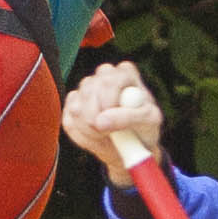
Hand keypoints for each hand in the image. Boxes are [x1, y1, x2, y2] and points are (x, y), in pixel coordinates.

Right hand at [61, 60, 167, 176]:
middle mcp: (104, 76)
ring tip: (106, 136)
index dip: (107, 102)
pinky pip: (68, 119)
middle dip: (95, 118)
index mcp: (125, 73)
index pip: (109, 80)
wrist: (132, 145)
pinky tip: (96, 137)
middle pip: (89, 90)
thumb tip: (101, 120)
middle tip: (105, 133)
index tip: (111, 122)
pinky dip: (81, 135)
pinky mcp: (73, 104)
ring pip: (77, 107)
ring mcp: (87, 88)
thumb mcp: (149, 122)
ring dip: (89, 129)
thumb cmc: (146, 129)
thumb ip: (129, 117)